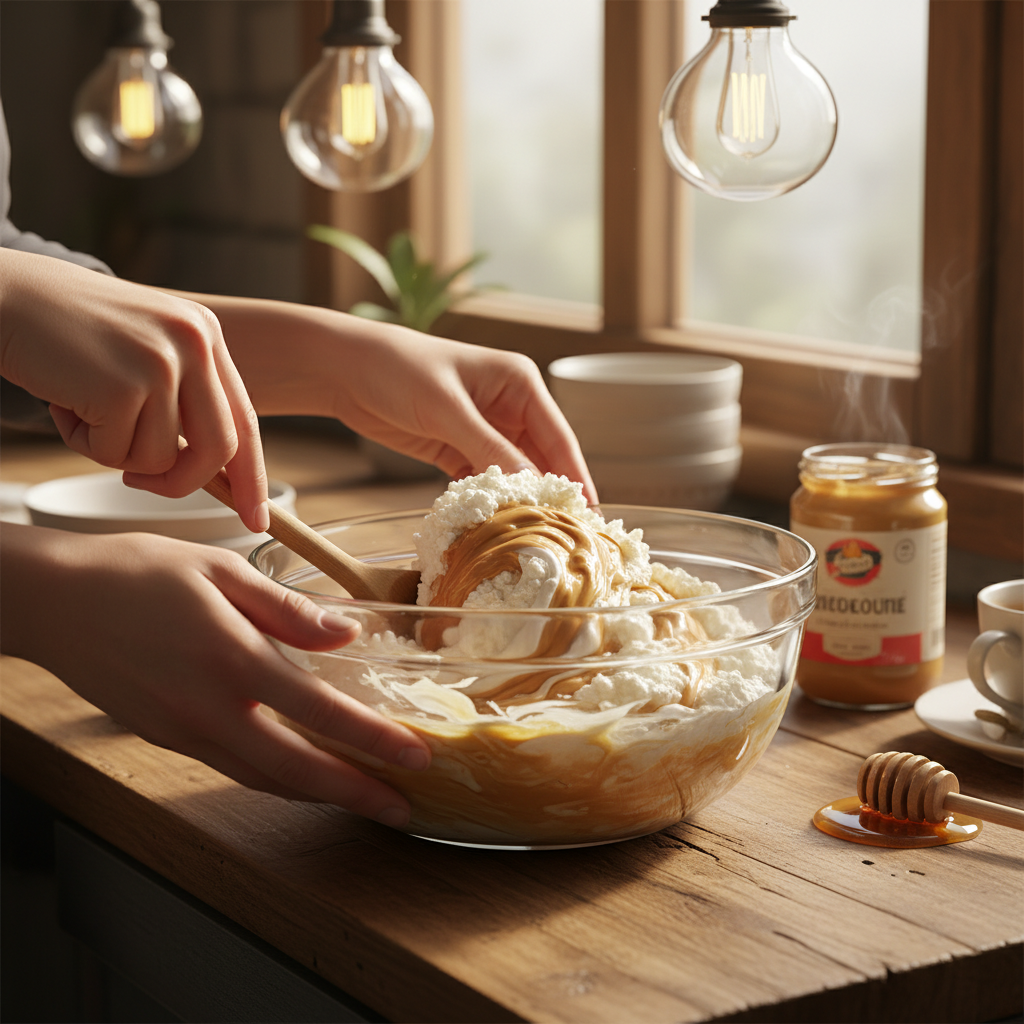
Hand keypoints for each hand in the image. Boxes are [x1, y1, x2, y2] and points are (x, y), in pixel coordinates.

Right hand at [0, 250, 267, 531]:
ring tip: (82, 407)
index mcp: (205, 335)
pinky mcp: (123, 385)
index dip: (252, 476)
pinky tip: (64, 403)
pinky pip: (115, 454)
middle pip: (219, 449)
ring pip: (160, 459)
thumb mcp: (143, 350)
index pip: (246, 420)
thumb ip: (183, 398)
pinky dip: (84, 444)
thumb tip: (215, 471)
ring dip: (113, 451)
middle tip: (138, 485)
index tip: (257, 519)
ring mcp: (162, 363)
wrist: (2, 293)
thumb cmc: (66, 332)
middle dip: (182, 483)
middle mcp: (195, 344)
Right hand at [0, 524, 430, 823]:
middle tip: (400, 808)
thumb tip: (347, 635)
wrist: (54, 600)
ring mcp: (183, 731)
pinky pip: (232, 767)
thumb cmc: (138, 572)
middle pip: (294, 770)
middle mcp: (208, 708)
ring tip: (362, 799)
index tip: (415, 757)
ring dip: (317, 795)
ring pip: (262, 779)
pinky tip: (302, 773)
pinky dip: (275, 779)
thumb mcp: (221, 570)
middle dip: (354, 794)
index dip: (373, 740)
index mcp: (231, 658)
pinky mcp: (164, 738)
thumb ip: (288, 609)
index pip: (319, 712)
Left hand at [169, 292, 596, 501]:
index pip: (559, 438)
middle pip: (542, 460)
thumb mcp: (446, 408)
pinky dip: (487, 504)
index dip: (576, 478)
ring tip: (535, 542)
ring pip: (512, 475)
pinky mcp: (457, 448)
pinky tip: (493, 529)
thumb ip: (488, 447)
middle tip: (567, 539)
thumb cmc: (398, 369)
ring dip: (518, 504)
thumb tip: (531, 486)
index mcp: (520, 383)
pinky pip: (482, 482)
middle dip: (550, 496)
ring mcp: (484, 429)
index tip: (591, 516)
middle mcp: (509, 406)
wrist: (344, 370)